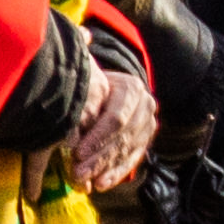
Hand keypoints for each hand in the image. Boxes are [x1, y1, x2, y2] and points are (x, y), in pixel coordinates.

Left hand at [66, 61, 153, 195]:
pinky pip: (133, 159)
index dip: (97, 137)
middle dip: (99, 157)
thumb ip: (81, 62)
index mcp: (132, 89)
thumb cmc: (87, 80)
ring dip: (105, 168)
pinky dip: (116, 173)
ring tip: (85, 181)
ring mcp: (148, 125)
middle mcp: (146, 106)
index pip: (117, 118)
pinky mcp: (144, 140)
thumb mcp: (84, 70)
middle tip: (77, 172)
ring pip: (127, 150)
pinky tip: (102, 184)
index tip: (75, 152)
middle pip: (122, 137)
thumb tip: (83, 40)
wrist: (107, 85)